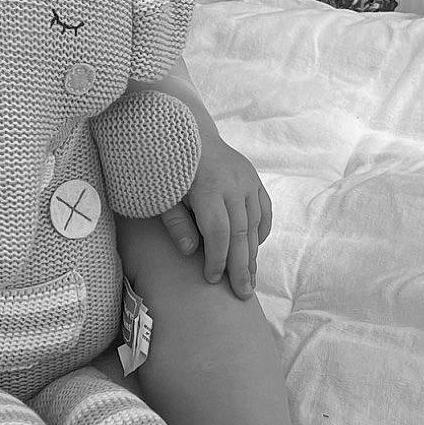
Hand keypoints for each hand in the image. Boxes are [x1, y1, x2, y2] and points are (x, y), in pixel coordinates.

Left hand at [160, 128, 271, 298]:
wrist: (186, 130)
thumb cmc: (167, 166)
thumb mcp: (161, 193)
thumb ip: (175, 221)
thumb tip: (189, 251)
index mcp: (208, 186)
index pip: (218, 233)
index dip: (216, 259)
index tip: (211, 279)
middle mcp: (233, 183)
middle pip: (240, 233)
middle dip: (241, 266)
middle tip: (242, 294)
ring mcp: (246, 179)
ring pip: (254, 223)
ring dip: (252, 253)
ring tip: (249, 280)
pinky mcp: (253, 177)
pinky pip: (263, 209)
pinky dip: (261, 230)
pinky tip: (255, 249)